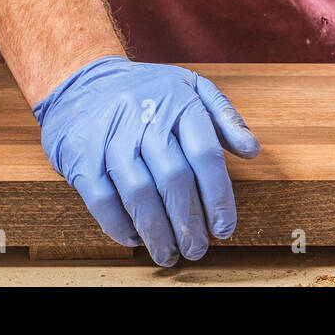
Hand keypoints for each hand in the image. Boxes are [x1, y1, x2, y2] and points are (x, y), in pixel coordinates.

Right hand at [33, 57, 259, 265]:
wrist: (84, 80)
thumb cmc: (149, 91)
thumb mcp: (192, 87)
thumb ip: (225, 118)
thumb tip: (252, 150)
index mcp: (180, 102)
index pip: (205, 155)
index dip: (218, 196)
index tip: (225, 227)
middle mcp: (146, 118)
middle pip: (173, 178)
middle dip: (189, 221)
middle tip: (198, 249)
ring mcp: (112, 138)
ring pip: (138, 192)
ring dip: (156, 231)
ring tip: (169, 254)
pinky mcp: (82, 155)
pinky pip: (101, 198)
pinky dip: (119, 224)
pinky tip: (135, 239)